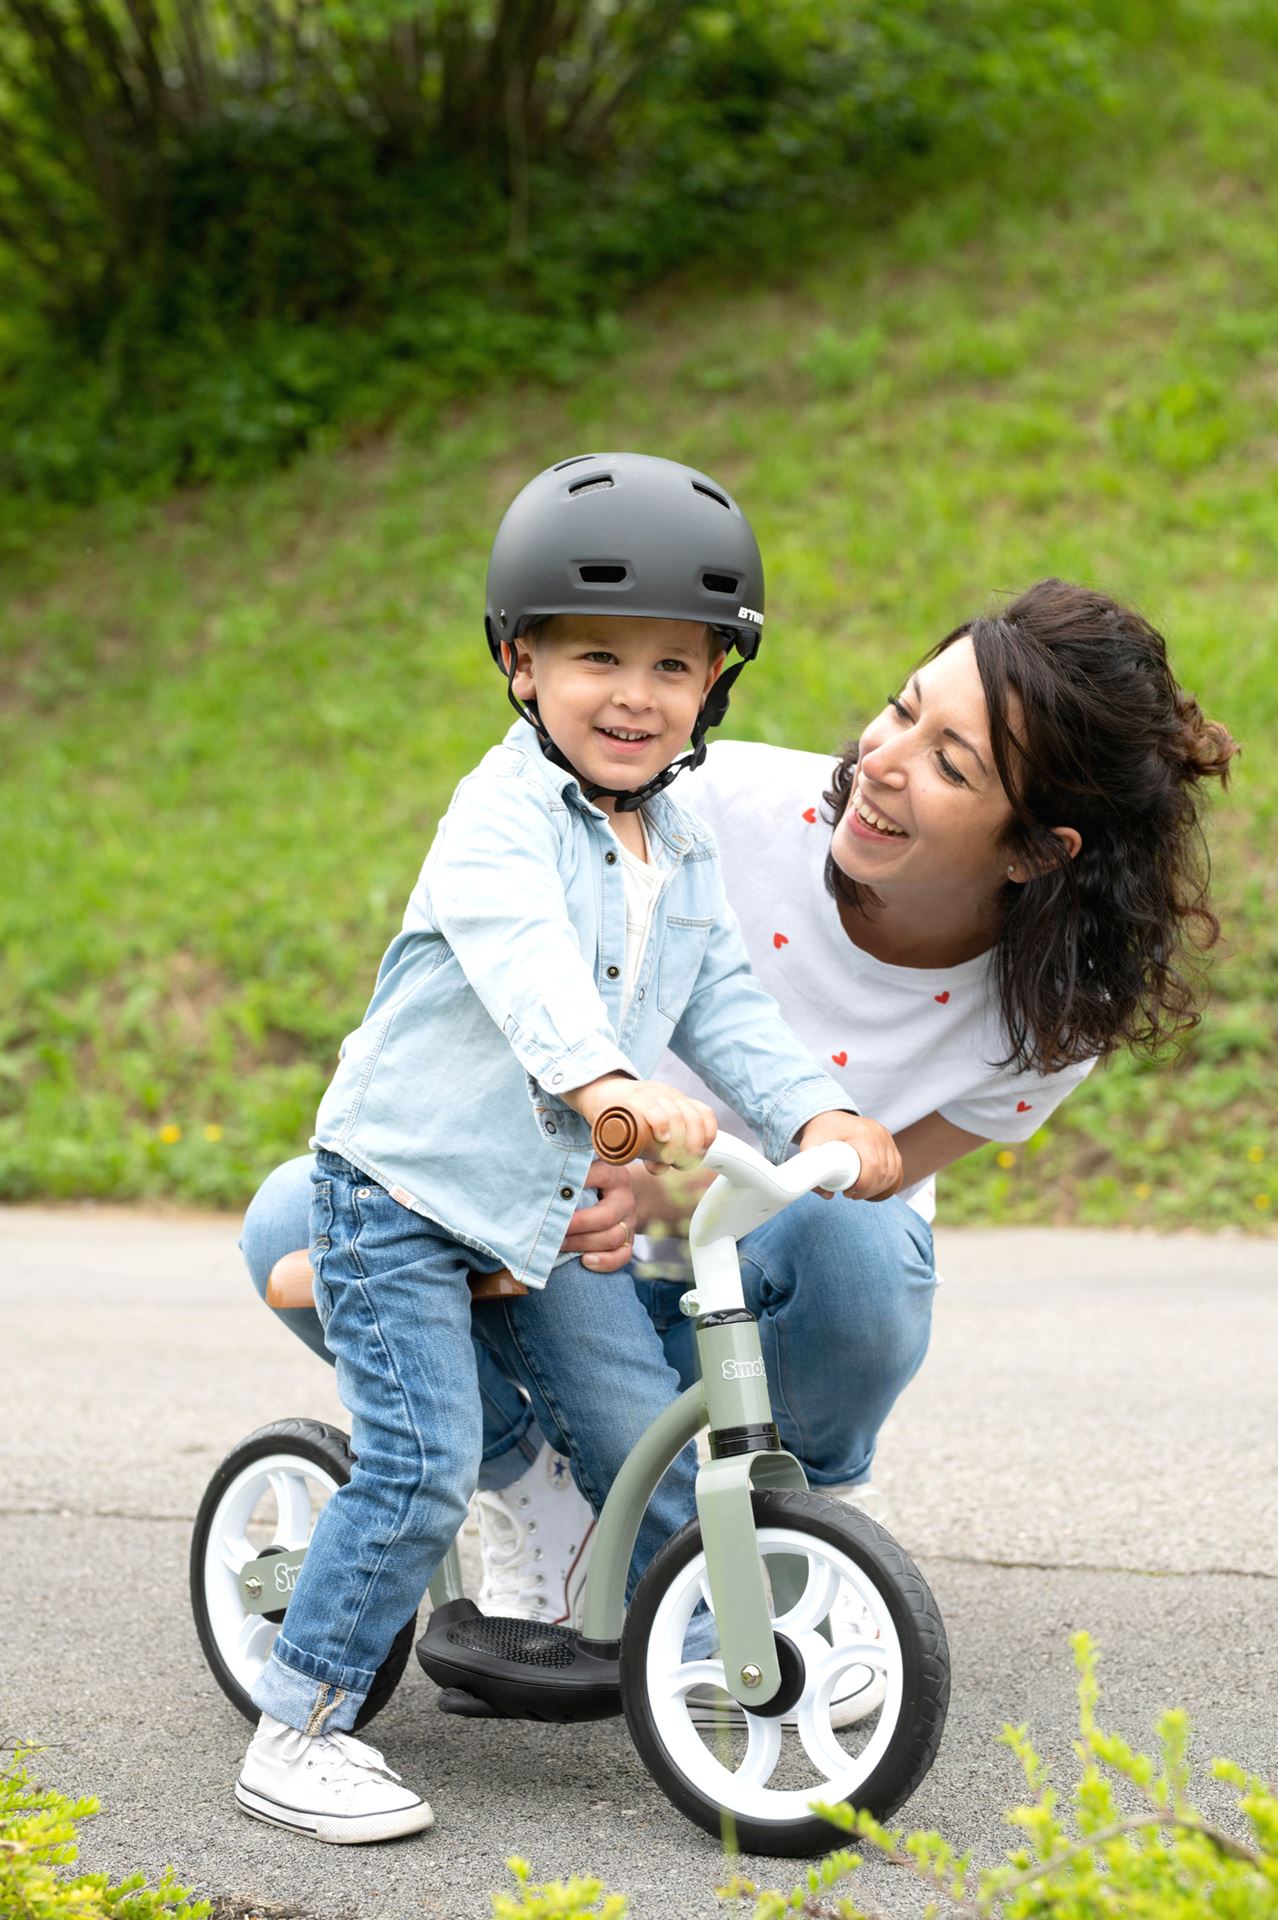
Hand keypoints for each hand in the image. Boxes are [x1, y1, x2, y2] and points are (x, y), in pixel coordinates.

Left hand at [560, 1159, 636, 1272]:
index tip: (552, 1190)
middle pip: (606, 1216)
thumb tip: (536, 1183)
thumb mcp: (585, 1173)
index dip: (577, 1183)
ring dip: (583, 1244)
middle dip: (577, 1225)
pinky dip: (604, 1262)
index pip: (600, 1175)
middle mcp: (625, 1199)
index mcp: (614, 1176)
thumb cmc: (590, 1184)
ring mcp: (629, 1222)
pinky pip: (623, 1256)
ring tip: (559, 1245)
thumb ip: (569, 1176)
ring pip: (613, 1238)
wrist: (617, 1197)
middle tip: (552, 1228)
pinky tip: (585, 1261)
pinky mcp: (629, 1242)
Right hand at [562, 1073, 716, 1169]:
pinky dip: (661, 1123)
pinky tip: (662, 1136)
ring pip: (675, 1116)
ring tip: (669, 1157)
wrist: (599, 1093)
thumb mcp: (647, 1131)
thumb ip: (655, 1152)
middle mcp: (667, 1094)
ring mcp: (650, 1093)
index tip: (700, 1153)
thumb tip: (660, 1169)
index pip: (703, 1113)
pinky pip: (652, 1107)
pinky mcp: (631, 1096)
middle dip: (691, 1145)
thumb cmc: (626, 1116)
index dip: (707, 1135)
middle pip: (691, 1119)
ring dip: (677, 1142)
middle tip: (680, 1162)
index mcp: (677, 1100)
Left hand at [796, 1110, 903, 1201]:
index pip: (872, 1165)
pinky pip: (897, 1167)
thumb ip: (809, 1171)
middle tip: (851, 1195)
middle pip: (883, 1171)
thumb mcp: (809, 1146)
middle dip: (869, 1190)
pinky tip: (876, 1188)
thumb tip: (828, 1195)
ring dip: (879, 1188)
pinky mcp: (889, 1142)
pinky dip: (889, 1182)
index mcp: (862, 1132)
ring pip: (892, 1172)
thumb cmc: (819, 1132)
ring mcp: (886, 1137)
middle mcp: (878, 1133)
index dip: (864, 1185)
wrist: (829, 1116)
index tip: (848, 1192)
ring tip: (860, 1192)